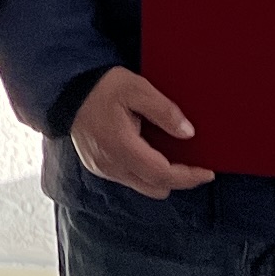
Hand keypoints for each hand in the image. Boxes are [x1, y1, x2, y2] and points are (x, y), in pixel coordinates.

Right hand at [71, 65, 213, 194]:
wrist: (67, 91)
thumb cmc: (102, 87)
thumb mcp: (137, 88)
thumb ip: (164, 111)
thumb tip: (188, 133)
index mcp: (122, 146)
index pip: (163, 174)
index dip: (189, 177)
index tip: (207, 172)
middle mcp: (112, 165)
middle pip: (156, 187)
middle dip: (178, 179)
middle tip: (193, 163)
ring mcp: (104, 169)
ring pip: (144, 186)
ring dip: (161, 176)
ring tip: (171, 156)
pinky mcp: (99, 168)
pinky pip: (130, 179)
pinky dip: (145, 171)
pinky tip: (148, 152)